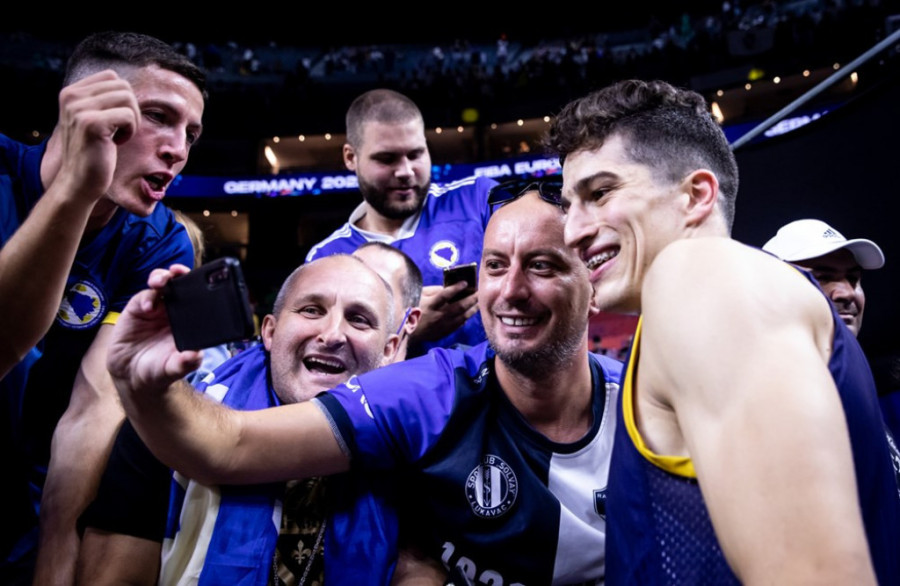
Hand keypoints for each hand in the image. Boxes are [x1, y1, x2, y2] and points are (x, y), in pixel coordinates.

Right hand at [51, 70, 139, 203]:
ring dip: (132, 119)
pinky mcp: (91, 124)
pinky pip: (129, 116)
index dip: (123, 99)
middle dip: (131, 109)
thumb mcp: (92, 119)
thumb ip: (102, 99)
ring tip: (119, 135)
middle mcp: (71, 96)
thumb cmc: (93, 152)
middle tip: (120, 130)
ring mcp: (79, 109)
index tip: (114, 120)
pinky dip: (130, 130)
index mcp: (71, 92)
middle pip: (123, 86)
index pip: (111, 77)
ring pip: (128, 98)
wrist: (79, 182)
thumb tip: (125, 85)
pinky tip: (117, 142)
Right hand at [107, 264, 201, 398]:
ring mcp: (155, 308)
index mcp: (189, 320)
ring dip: (161, 278)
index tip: (204, 279)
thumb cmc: (158, 371)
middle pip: (179, 284)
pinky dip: (146, 298)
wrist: (130, 376)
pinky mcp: (136, 309)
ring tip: (160, 282)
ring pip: (160, 284)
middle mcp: (173, 310)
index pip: (198, 297)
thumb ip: (185, 362)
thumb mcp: (174, 369)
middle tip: (178, 271)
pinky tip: (148, 307)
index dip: (200, 285)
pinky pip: (143, 297)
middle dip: (180, 273)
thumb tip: (197, 355)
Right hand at [408, 283, 477, 343]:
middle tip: (479, 292)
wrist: (406, 332)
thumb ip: (432, 291)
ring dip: (472, 309)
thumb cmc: (411, 310)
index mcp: (429, 305)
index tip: (465, 282)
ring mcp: (442, 326)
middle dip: (471, 299)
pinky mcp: (444, 333)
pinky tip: (469, 313)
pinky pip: (459, 325)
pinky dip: (465, 318)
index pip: (444, 295)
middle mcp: (437, 316)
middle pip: (459, 307)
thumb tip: (447, 287)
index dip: (456, 288)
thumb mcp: (418, 296)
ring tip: (478, 302)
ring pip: (462, 317)